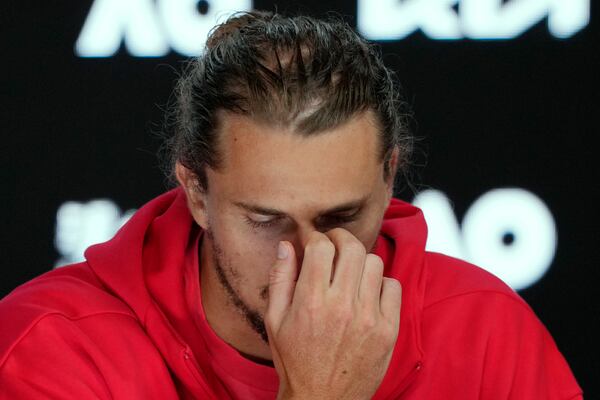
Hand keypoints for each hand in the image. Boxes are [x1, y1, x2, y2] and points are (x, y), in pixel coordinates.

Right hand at [265, 228, 401, 399]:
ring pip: (374, 263)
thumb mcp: (275, 321)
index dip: (315, 237)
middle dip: (340, 238)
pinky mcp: (389, 330)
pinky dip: (380, 283)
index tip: (312, 241)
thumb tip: (288, 244)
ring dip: (359, 261)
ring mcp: (369, 318)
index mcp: (311, 302)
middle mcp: (343, 306)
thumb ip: (280, 279)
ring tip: (348, 272)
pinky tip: (366, 293)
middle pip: (352, 247)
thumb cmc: (295, 360)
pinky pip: (393, 286)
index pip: (321, 246)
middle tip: (333, 245)